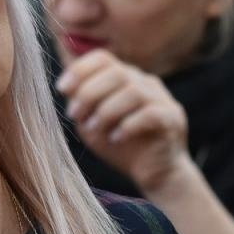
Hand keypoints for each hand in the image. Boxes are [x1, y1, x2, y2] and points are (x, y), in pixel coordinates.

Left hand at [57, 50, 190, 195]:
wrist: (156, 174)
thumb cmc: (121, 147)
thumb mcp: (92, 124)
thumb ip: (81, 105)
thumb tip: (65, 87)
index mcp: (125, 78)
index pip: (103, 59)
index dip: (80, 70)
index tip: (61, 88)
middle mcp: (145, 83)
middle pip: (116, 72)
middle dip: (89, 92)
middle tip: (75, 115)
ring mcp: (162, 99)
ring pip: (133, 92)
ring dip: (106, 110)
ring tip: (94, 128)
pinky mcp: (172, 119)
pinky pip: (150, 114)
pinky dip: (128, 125)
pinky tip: (115, 138)